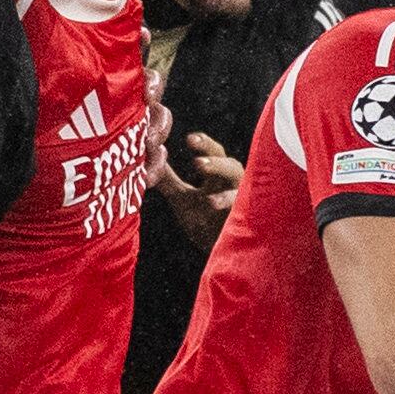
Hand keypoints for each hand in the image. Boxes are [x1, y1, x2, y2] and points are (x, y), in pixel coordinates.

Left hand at [153, 128, 241, 245]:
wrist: (220, 254)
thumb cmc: (204, 223)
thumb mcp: (182, 199)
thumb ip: (168, 179)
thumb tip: (149, 157)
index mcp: (219, 178)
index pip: (215, 154)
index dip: (205, 144)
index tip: (189, 139)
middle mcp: (234, 187)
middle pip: (232, 167)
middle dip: (217, 165)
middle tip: (198, 163)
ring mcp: (242, 206)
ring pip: (242, 191)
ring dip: (227, 195)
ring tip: (210, 200)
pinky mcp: (245, 224)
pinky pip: (244, 216)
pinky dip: (230, 212)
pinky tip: (216, 210)